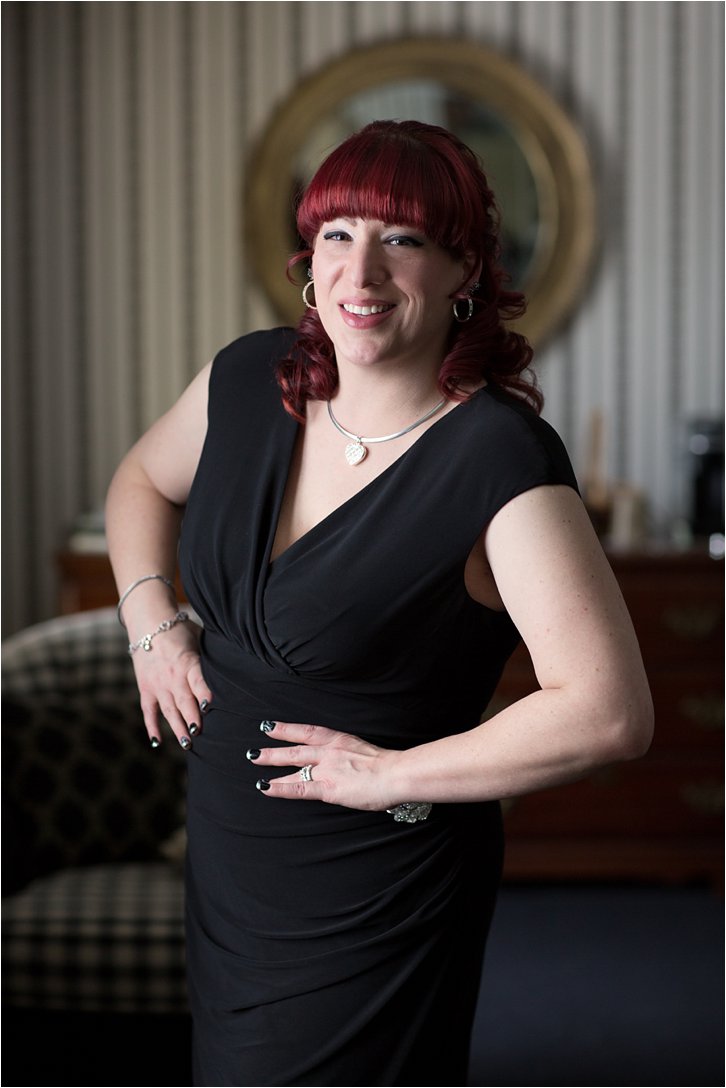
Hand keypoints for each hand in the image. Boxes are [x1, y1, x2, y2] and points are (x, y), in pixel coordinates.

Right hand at [130, 620, 212, 749]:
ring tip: (187, 744)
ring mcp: (157, 684)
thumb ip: (213, 654)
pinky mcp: (145, 689)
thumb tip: (239, 662)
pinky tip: (157, 742)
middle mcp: (172, 675)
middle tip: (200, 735)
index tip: (210, 707)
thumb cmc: (180, 630)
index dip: (204, 693)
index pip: (198, 680)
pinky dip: (151, 726)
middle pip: (183, 700)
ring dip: (177, 727)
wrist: (148, 623)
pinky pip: (148, 711)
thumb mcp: (200, 637)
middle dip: (192, 719)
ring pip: (168, 710)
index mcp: (188, 661)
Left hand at [248, 720, 400, 811]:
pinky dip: (280, 787)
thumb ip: (348, 754)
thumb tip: (343, 762)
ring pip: (293, 765)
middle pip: (295, 748)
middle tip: (254, 751)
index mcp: (339, 740)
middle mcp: (329, 751)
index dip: (287, 729)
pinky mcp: (328, 788)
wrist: (395, 773)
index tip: (270, 727)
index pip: (307, 731)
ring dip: (272, 764)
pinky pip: (299, 788)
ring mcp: (326, 769)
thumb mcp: (363, 750)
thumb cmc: (387, 765)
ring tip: (256, 764)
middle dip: (273, 749)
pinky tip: (266, 787)